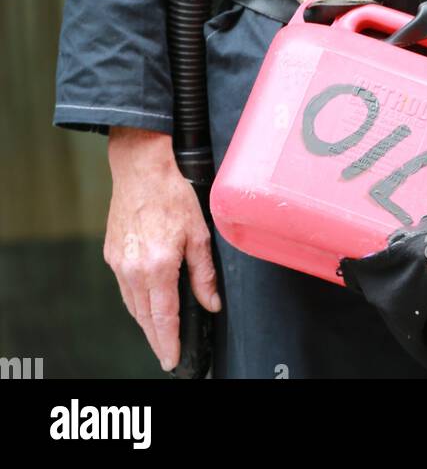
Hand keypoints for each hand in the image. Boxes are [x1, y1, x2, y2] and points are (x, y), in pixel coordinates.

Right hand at [104, 127, 220, 372]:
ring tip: (159, 333)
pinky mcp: (112, 254)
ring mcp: (119, 263)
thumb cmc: (172, 194)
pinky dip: (135, 301)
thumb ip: (204, 273)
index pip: (163, 317)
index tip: (172, 360)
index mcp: (158, 266)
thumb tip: (212, 303)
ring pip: (132, 305)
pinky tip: (146, 302)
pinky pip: (124, 288)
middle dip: (156, 338)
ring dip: (145, 322)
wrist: (140, 169)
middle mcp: (134, 269)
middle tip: (167, 353)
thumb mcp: (199, 233)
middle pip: (144, 317)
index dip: (168, 342)